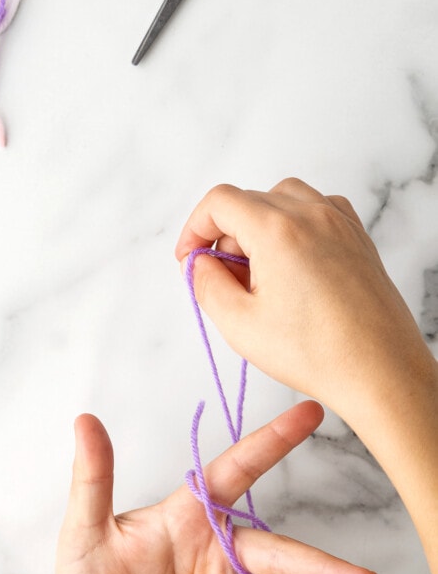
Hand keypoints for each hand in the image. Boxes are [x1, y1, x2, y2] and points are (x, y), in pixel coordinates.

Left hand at [55, 402, 378, 573]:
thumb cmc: (87, 573)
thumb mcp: (83, 529)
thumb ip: (93, 476)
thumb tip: (85, 420)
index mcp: (191, 511)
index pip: (238, 468)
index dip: (273, 440)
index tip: (311, 411)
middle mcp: (217, 548)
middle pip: (279, 554)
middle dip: (322, 569)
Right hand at [175, 176, 437, 573]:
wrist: (382, 373)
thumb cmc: (318, 353)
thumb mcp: (240, 325)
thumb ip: (207, 284)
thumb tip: (200, 263)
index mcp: (277, 229)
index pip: (219, 201)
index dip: (195, 227)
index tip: (191, 258)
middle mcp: (310, 213)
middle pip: (249, 200)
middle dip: (226, 235)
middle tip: (225, 280)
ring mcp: (339, 222)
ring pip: (281, 199)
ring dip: (259, 227)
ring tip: (260, 273)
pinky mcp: (357, 237)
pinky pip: (315, 210)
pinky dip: (293, 226)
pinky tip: (292, 266)